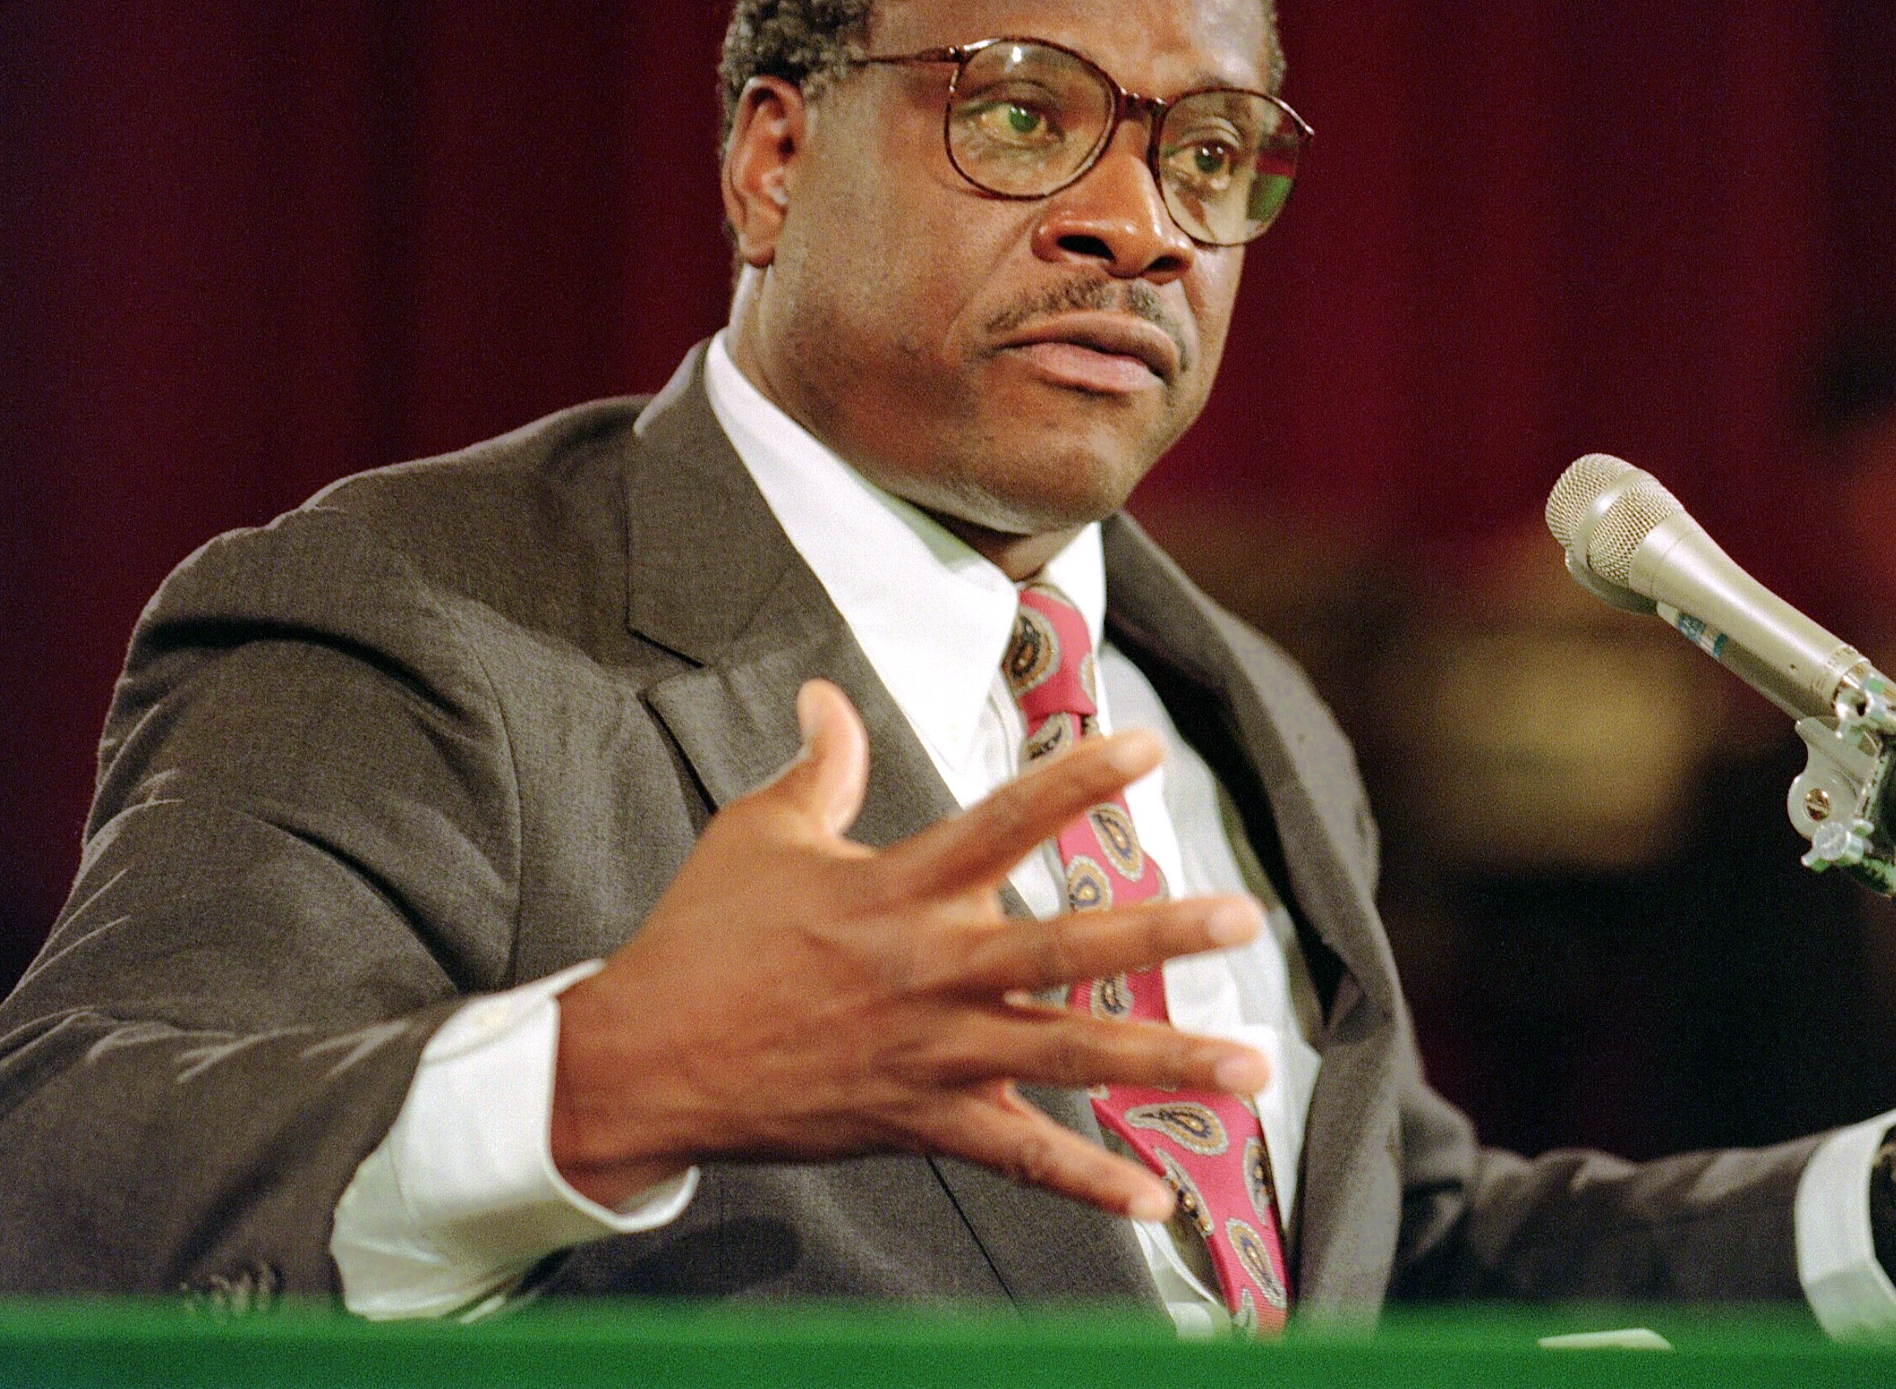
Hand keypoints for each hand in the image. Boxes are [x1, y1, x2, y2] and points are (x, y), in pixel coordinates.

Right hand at [549, 678, 1268, 1219]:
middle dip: (1159, 934)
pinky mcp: (922, 1121)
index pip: (1004, 822)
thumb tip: (827, 695)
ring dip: (1164, 1061)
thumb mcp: (757, 834)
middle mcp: (930, 969)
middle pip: (1063, 948)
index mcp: (899, 889)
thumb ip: (820, 769)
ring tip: (1250, 1067)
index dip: (1075, 779)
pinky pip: (1019, 1158)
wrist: (645, 1063)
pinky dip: (1088, 1183)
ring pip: (1066, 1056)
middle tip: (1243, 920)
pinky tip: (1156, 1199)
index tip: (1147, 745)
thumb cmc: (701, 939)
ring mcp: (932, 1053)